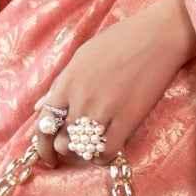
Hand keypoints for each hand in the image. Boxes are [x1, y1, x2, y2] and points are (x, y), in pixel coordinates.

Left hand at [32, 0, 195, 166]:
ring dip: (84, 154)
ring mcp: (103, 111)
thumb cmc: (119, 41)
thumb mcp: (82, 56)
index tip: (48, 154)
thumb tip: (39, 107)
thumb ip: (60, 84)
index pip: (44, 122)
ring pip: (82, 150)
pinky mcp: (126, 121)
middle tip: (74, 148)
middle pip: (62, 141)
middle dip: (65, 149)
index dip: (42, 143)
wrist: (156, 36)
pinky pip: (106, 153)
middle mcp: (81, 98)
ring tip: (91, 148)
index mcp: (68, 81)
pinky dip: (102, 159)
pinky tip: (104, 154)